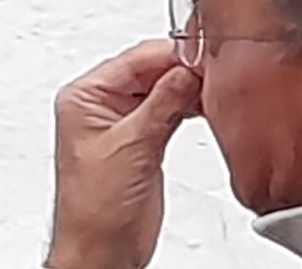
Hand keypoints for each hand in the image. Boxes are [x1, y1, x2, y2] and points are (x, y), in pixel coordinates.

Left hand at [44, 41, 202, 268]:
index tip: (202, 53)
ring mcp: (122, 124)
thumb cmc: (95, 208)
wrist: (102, 251)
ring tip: (216, 87)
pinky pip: (167, 112)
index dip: (169, 54)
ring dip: (187, 88)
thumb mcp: (132, 146)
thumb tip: (185, 71)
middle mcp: (100, 106)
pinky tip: (206, 106)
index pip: (132, 59)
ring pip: (160, 90)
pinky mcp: (142, 144)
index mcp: (85, 97)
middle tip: (215, 70)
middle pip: (147, 71)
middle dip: (181, 69)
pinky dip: (187, 108)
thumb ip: (161, 105)